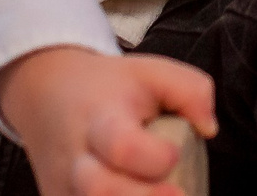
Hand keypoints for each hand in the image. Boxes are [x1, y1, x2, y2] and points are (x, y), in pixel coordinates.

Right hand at [0, 45, 215, 195]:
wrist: (47, 95)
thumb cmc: (109, 88)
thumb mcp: (151, 73)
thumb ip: (191, 92)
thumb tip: (209, 129)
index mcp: (101, 119)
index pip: (122, 145)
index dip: (154, 158)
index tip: (175, 155)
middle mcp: (78, 159)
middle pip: (99, 190)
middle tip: (179, 195)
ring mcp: (65, 187)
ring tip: (164, 194)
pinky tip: (139, 195)